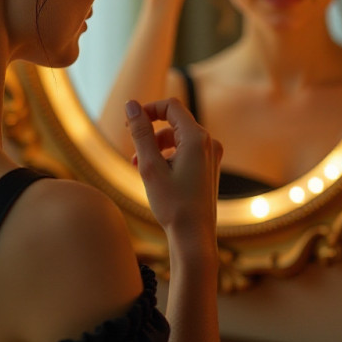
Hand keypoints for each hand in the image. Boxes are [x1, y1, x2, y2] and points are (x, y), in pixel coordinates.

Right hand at [125, 98, 221, 250]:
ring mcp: (211, 155)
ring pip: (178, 137)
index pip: (170, 106)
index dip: (148, 109)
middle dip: (150, 131)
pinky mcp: (208, 168)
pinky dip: (167, 156)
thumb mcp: (149, 166)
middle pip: (174, 121)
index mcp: (197, 138)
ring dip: (156, 146)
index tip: (129, 123)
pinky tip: (154, 174)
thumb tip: (130, 104)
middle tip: (130, 146)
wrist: (194, 237)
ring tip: (138, 165)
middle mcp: (209, 143)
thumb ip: (140, 132)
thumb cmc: (173, 204)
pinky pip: (185, 151)